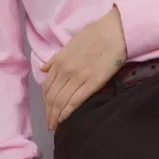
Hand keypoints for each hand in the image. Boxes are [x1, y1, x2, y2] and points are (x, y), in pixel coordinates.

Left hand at [40, 5, 126, 130]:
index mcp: (60, 60)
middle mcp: (66, 70)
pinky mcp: (93, 83)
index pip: (47, 86)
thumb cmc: (94, 34)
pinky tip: (64, 119)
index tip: (47, 110)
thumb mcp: (71, 43)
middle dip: (49, 113)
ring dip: (56, 116)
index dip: (45, 101)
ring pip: (61, 101)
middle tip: (49, 124)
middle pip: (52, 96)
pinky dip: (68, 112)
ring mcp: (79, 77)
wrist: (114, 32)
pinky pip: (76, 101)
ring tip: (55, 126)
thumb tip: (43, 69)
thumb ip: (56, 58)